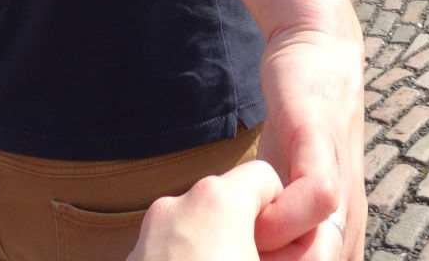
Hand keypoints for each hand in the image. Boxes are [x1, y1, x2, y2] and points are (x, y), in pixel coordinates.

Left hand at [126, 161, 282, 260]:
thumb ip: (295, 248)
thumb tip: (298, 239)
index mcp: (216, 199)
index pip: (263, 176)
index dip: (279, 212)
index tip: (277, 248)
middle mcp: (177, 204)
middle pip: (228, 202)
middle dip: (242, 231)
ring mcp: (148, 233)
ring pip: (196, 225)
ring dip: (211, 247)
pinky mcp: (130, 257)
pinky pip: (169, 247)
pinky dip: (183, 260)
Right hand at [254, 26, 365, 260]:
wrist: (317, 50)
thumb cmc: (298, 127)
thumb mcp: (282, 190)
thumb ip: (272, 231)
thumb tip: (235, 255)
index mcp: (337, 241)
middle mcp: (346, 221)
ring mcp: (338, 184)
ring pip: (324, 255)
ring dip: (280, 260)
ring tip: (240, 247)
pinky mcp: (322, 146)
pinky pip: (318, 198)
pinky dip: (287, 215)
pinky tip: (256, 210)